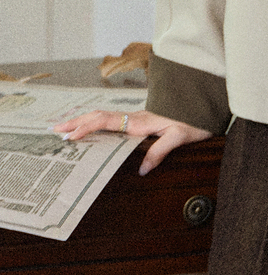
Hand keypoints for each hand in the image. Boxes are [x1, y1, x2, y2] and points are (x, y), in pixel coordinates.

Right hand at [52, 110, 211, 174]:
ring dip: (83, 121)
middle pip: (98, 116)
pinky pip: (113, 121)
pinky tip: (91, 130)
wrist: (205, 103)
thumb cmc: (195, 119)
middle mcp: (134, 117)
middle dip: (76, 122)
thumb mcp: (180, 137)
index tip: (69, 136)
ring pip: (104, 116)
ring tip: (65, 129)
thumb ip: (160, 151)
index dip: (86, 127)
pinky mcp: (141, 120)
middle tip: (55, 129)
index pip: (105, 121)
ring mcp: (136, 118)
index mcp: (139, 121)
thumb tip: (140, 170)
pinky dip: (96, 123)